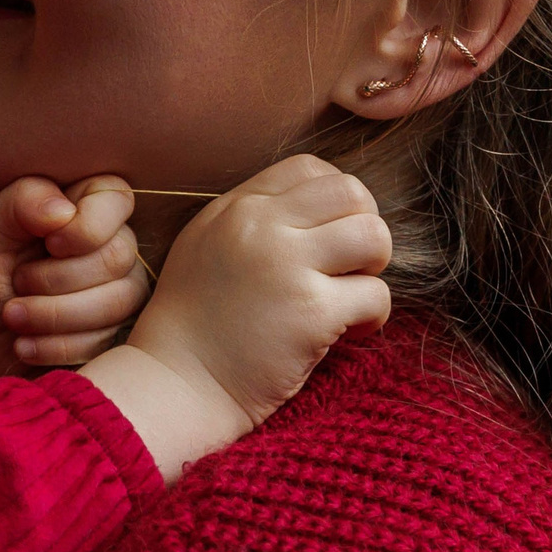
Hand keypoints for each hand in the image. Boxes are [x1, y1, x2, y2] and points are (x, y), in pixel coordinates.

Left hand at [2, 177, 148, 366]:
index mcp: (83, 206)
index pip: (117, 200)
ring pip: (118, 302)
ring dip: (53, 315)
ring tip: (13, 317)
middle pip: (118, 256)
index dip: (86, 227)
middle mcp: (112, 245)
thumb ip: (20, 203)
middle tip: (17, 283)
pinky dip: (57, 346)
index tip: (48, 243)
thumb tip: (64, 210)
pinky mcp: (116, 335)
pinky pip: (108, 340)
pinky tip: (26, 345)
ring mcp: (121, 292)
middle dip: (57, 279)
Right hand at [79, 156, 390, 480]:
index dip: (334, 197)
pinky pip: (376, 295)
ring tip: (351, 295)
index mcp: (238, 207)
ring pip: (373, 236)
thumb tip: (315, 210)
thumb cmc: (192, 323)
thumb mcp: (205, 244)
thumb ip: (252, 218)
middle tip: (350, 265)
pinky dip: (373, 316)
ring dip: (374, 267)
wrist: (176, 384)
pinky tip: (348, 332)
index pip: (309, 168)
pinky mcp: (312, 313)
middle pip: (351, 192)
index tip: (328, 234)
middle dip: (365, 226)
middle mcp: (262, 227)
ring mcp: (288, 267)